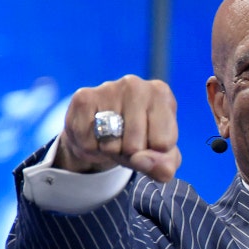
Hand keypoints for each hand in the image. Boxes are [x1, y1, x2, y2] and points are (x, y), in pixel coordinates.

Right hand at [54, 74, 180, 182]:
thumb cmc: (140, 139)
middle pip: (135, 146)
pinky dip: (92, 149)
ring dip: (111, 152)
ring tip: (112, 138)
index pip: (163, 143)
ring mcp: (108, 88)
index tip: (150, 141)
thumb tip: (144, 161)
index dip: (154, 153)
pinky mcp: (83, 98)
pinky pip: (89, 143)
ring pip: (111, 146)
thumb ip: (165, 163)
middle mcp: (136, 85)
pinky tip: (96, 135)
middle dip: (130, 154)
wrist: (101, 129)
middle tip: (127, 141)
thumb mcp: (162, 154)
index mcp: (161, 94)